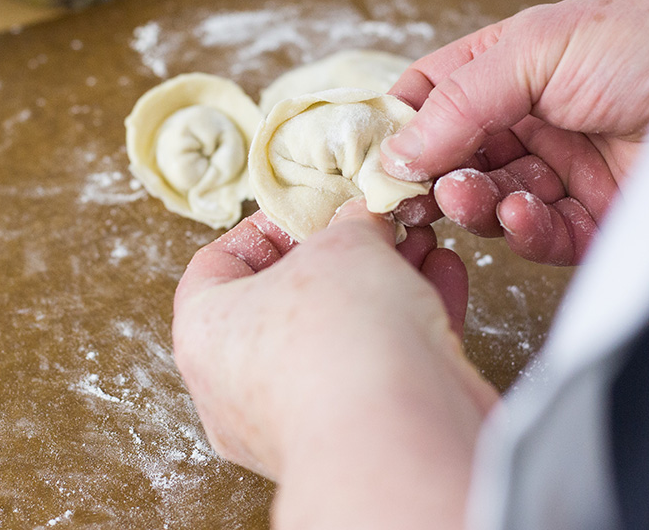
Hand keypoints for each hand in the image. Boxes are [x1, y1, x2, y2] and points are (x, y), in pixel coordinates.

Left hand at [172, 202, 496, 528]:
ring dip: (387, 280)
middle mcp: (239, 385)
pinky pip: (379, 365)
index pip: (218, 263)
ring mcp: (298, 416)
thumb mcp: (342, 243)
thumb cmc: (338, 342)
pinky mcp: (358, 434)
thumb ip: (350, 223)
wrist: (398, 442)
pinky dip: (412, 320)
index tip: (312, 206)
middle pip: (288, 296)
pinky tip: (443, 276)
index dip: (268, 225)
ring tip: (421, 242)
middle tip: (378, 224)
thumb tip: (364, 218)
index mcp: (205, 334)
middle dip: (345, 252)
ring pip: (341, 331)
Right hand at [385, 0, 648, 263]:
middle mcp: (528, 119)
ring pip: (489, 201)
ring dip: (474, 203)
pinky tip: (521, 212)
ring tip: (472, 196)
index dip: (401, 126)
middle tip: (416, 192)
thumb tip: (396, 149)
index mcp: (507, 67)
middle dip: (432, 176)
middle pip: (452, 158)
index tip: (375, 155)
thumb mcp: (539, 48)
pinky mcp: (592, 219)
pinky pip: (538, 235)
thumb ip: (461, 100)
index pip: (431, 98)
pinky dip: (522, 230)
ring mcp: (559, 170)